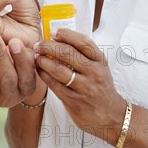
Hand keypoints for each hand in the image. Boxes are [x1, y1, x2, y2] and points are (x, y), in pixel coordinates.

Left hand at [0, 32, 36, 106]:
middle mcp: (11, 96)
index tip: (14, 41)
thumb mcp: (20, 58)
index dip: (21, 58)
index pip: (27, 75)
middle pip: (7, 78)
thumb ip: (18, 49)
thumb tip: (5, 37)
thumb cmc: (14, 65)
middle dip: (0, 55)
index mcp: (26, 88)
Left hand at [34, 29, 125, 143]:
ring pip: (59, 70)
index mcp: (100, 61)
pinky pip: (55, 85)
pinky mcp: (74, 101)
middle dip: (49, 46)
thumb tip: (59, 39)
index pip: (84, 42)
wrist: (111, 116)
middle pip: (68, 54)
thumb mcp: (99, 68)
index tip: (53, 31)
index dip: (67, 34)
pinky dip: (44, 75)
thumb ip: (84, 55)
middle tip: (38, 45)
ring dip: (43, 61)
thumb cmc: (101, 87)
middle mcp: (94, 72)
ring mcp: (84, 88)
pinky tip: (39, 70)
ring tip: (36, 56)